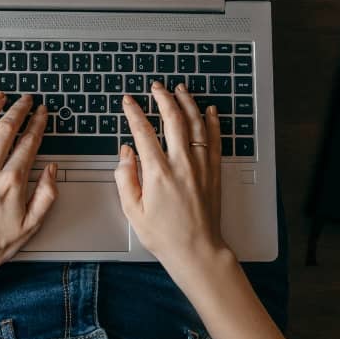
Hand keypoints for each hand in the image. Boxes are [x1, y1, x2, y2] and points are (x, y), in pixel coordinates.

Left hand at [0, 92, 57, 338]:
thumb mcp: (32, 225)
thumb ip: (46, 195)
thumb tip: (53, 170)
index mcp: (12, 181)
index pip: (29, 142)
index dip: (38, 124)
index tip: (42, 112)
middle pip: (6, 128)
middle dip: (19, 109)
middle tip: (26, 99)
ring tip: (0, 96)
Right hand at [114, 82, 232, 292]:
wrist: (197, 250)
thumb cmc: (164, 235)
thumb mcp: (133, 210)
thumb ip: (125, 177)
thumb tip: (125, 152)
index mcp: (158, 173)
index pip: (143, 132)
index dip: (134, 113)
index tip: (129, 102)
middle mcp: (181, 164)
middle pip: (173, 120)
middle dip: (163, 99)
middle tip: (156, 88)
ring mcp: (200, 166)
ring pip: (196, 125)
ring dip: (187, 103)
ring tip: (180, 89)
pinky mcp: (213, 172)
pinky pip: (214, 140)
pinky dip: (213, 122)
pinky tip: (209, 111)